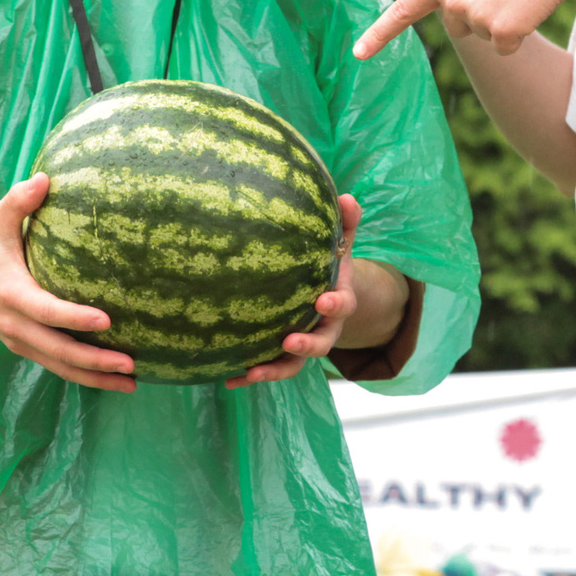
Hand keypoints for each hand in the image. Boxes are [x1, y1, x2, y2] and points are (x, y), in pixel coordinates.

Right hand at [0, 175, 136, 392]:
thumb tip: (46, 177)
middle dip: (95, 361)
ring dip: (94, 377)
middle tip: (131, 366)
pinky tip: (110, 378)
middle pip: (58, 351)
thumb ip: (20, 200)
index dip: (75, 318)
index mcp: (10, 294)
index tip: (107, 320)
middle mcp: (14, 324)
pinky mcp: (23, 345)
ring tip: (131, 383)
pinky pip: (54, 365)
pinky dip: (82, 374)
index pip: (47, 311)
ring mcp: (18, 339)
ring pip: (59, 366)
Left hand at [224, 196, 363, 386]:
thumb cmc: (328, 265)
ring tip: (253, 373)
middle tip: (289, 342)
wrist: (326, 295)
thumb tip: (348, 197)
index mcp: (338, 301)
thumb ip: (346, 224)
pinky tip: (227, 378)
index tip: (322, 300)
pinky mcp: (282, 355)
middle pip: (322, 344)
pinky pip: (269, 368)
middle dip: (306, 346)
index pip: (343, 305)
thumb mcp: (340, 244)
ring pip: (294, 365)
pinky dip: (250, 375)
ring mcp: (303, 344)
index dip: (335, 305)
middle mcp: (324, 328)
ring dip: (275, 371)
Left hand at [352, 0, 572, 58]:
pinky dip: (515, 33)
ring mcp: (479, 19)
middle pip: (454, 22)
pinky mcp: (504, 32)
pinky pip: (504, 46)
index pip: (403, 11)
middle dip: (472, 9)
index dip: (378, 34)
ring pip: (481, 34)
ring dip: (496, 20)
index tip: (359, 53)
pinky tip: (525, 6)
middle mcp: (455, 1)